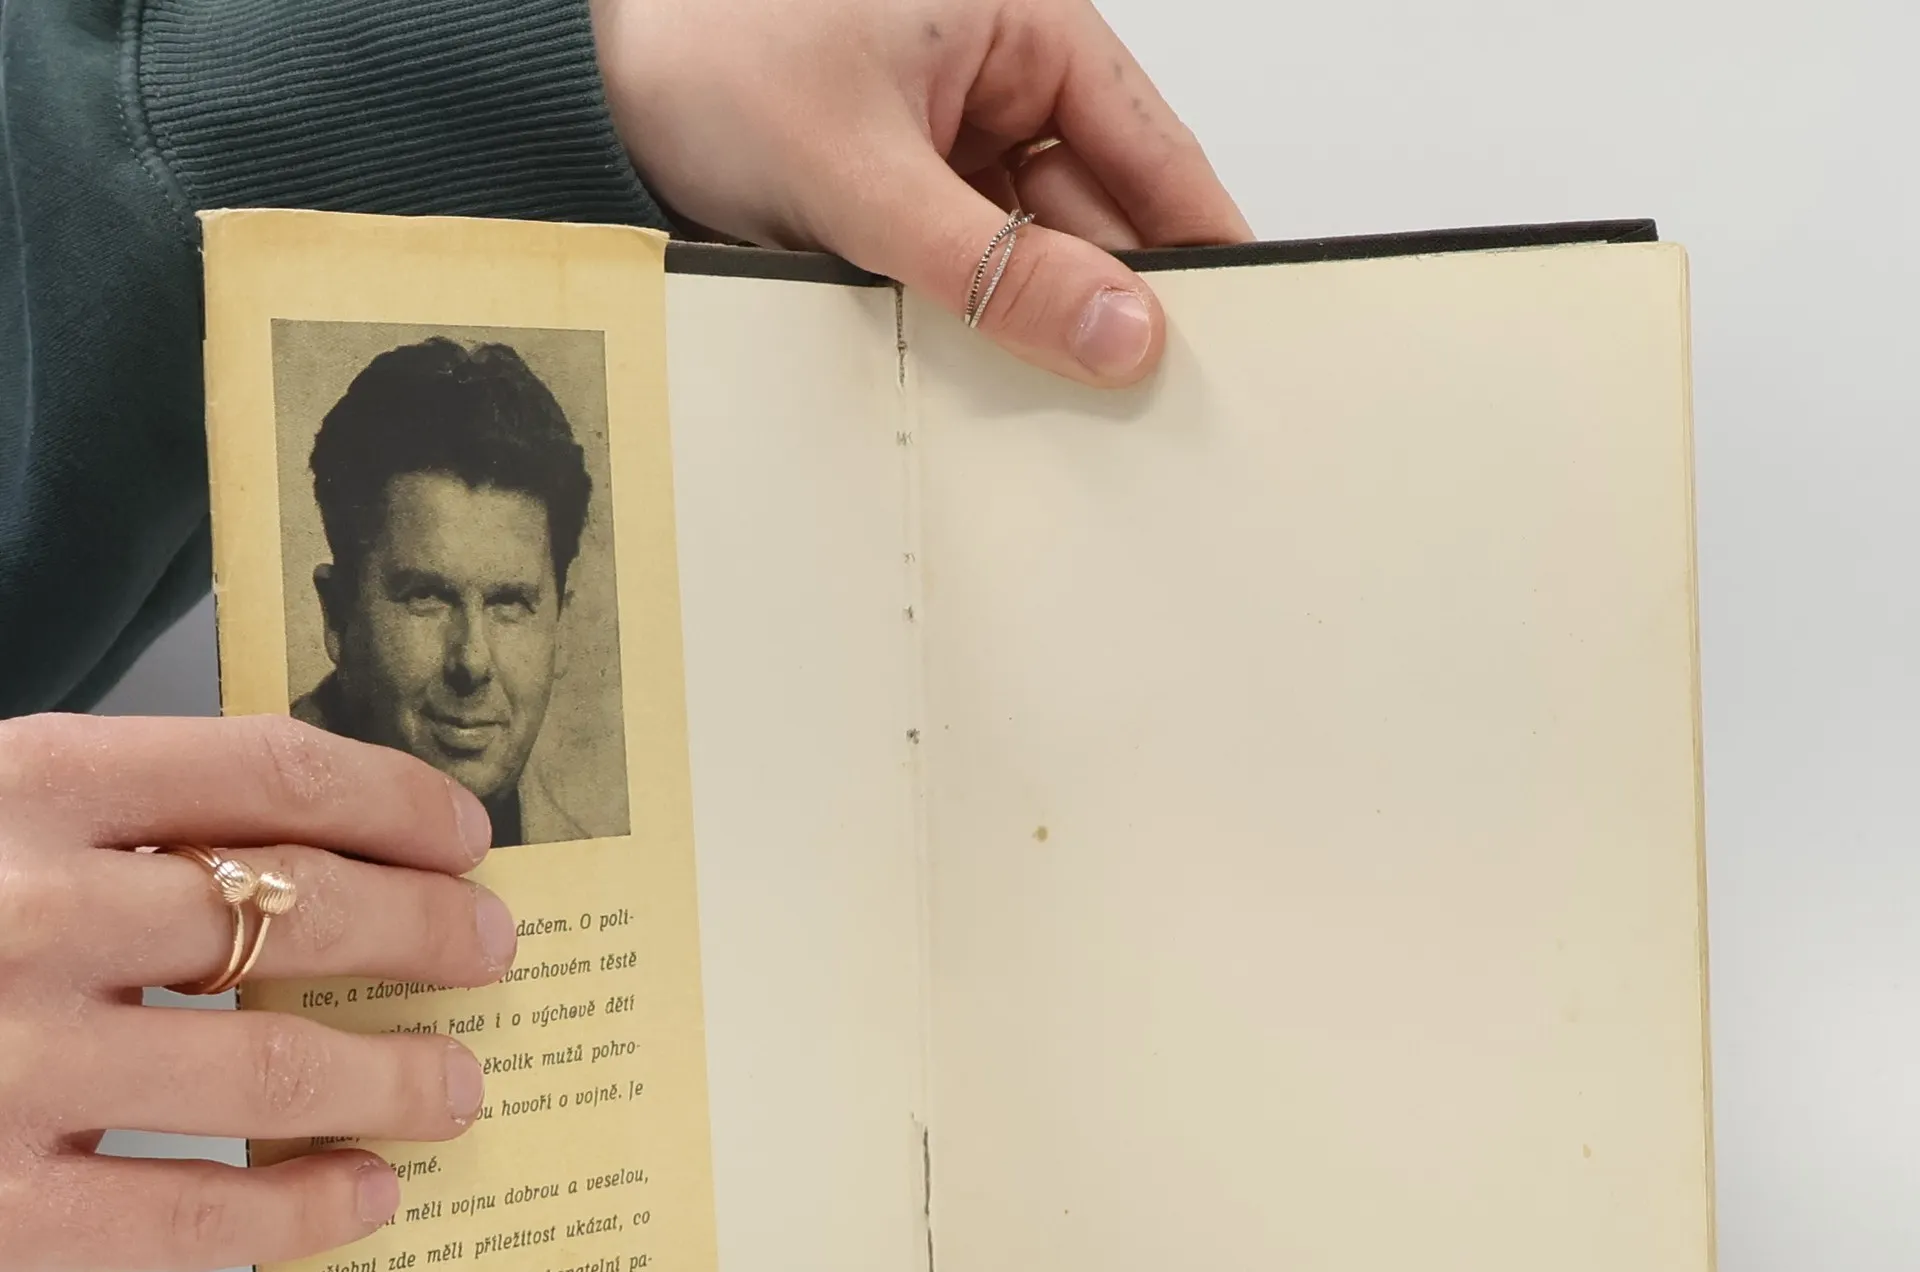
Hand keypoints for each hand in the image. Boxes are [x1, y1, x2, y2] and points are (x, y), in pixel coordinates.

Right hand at [0, 714, 516, 1271]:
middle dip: (426, 930)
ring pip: (273, 1067)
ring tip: (460, 1084)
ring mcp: (10, 1065)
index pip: (263, 769)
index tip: (466, 833)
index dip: (394, 799)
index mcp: (16, 786)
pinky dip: (307, 1208)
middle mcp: (26, 912)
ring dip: (398, 1076)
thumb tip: (299, 844)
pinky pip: (197, 1215)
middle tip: (494, 950)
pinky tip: (370, 1197)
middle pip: (299, 910)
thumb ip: (96, 817)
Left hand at [590, 0, 1252, 386]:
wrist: (585, 83)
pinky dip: (973, 330)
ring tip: (1059, 417)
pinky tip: (981, 388)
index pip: (1153, 154)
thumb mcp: (864, 171)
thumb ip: (996, 266)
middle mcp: (1000, 83)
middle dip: (1107, 310)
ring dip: (1033, 329)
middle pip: (1096, 218)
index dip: (1199, 249)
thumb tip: (1121, 334)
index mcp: (1025, 29)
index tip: (1240, 340)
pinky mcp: (902, 202)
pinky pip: (967, 276)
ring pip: (1030, 257)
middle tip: (1139, 415)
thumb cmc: (706, 53)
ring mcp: (951, 149)